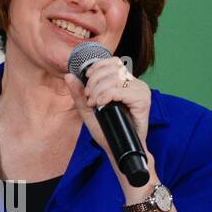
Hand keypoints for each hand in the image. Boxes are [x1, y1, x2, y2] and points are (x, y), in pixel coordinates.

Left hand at [62, 59, 152, 181]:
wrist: (119, 149)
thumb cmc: (108, 131)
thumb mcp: (88, 110)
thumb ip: (79, 94)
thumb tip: (68, 75)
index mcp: (126, 83)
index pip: (112, 62)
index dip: (97, 68)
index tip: (87, 83)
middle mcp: (136, 84)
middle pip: (112, 68)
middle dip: (94, 81)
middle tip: (89, 98)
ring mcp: (141, 92)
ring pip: (115, 78)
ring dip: (98, 90)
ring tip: (94, 103)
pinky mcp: (143, 101)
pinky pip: (120, 90)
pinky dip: (106, 96)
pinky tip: (101, 105)